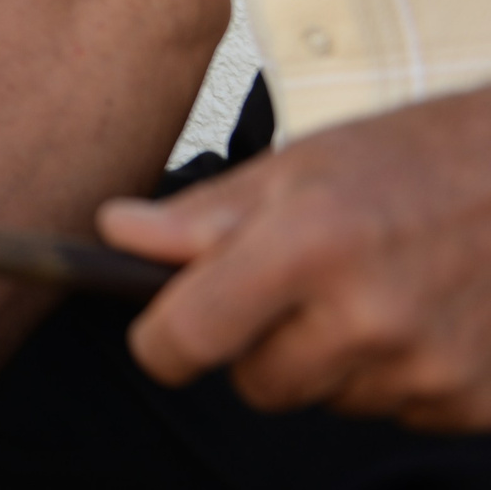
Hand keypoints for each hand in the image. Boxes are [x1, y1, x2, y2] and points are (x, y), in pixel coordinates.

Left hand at [101, 86, 490, 428]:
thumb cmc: (417, 160)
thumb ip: (203, 215)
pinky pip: (396, 410)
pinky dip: (396, 374)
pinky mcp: (476, 403)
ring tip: (374, 288)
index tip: (161, 335)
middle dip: (260, 345)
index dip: (161, 343)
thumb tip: (116, 234)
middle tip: (300, 287)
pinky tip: (423, 313)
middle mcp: (371, 316)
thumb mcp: (301, 165)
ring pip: (328, 399)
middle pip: (257, 385)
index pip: (190, 336)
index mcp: (311, 244)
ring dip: (333, 359)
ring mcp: (430, 368)